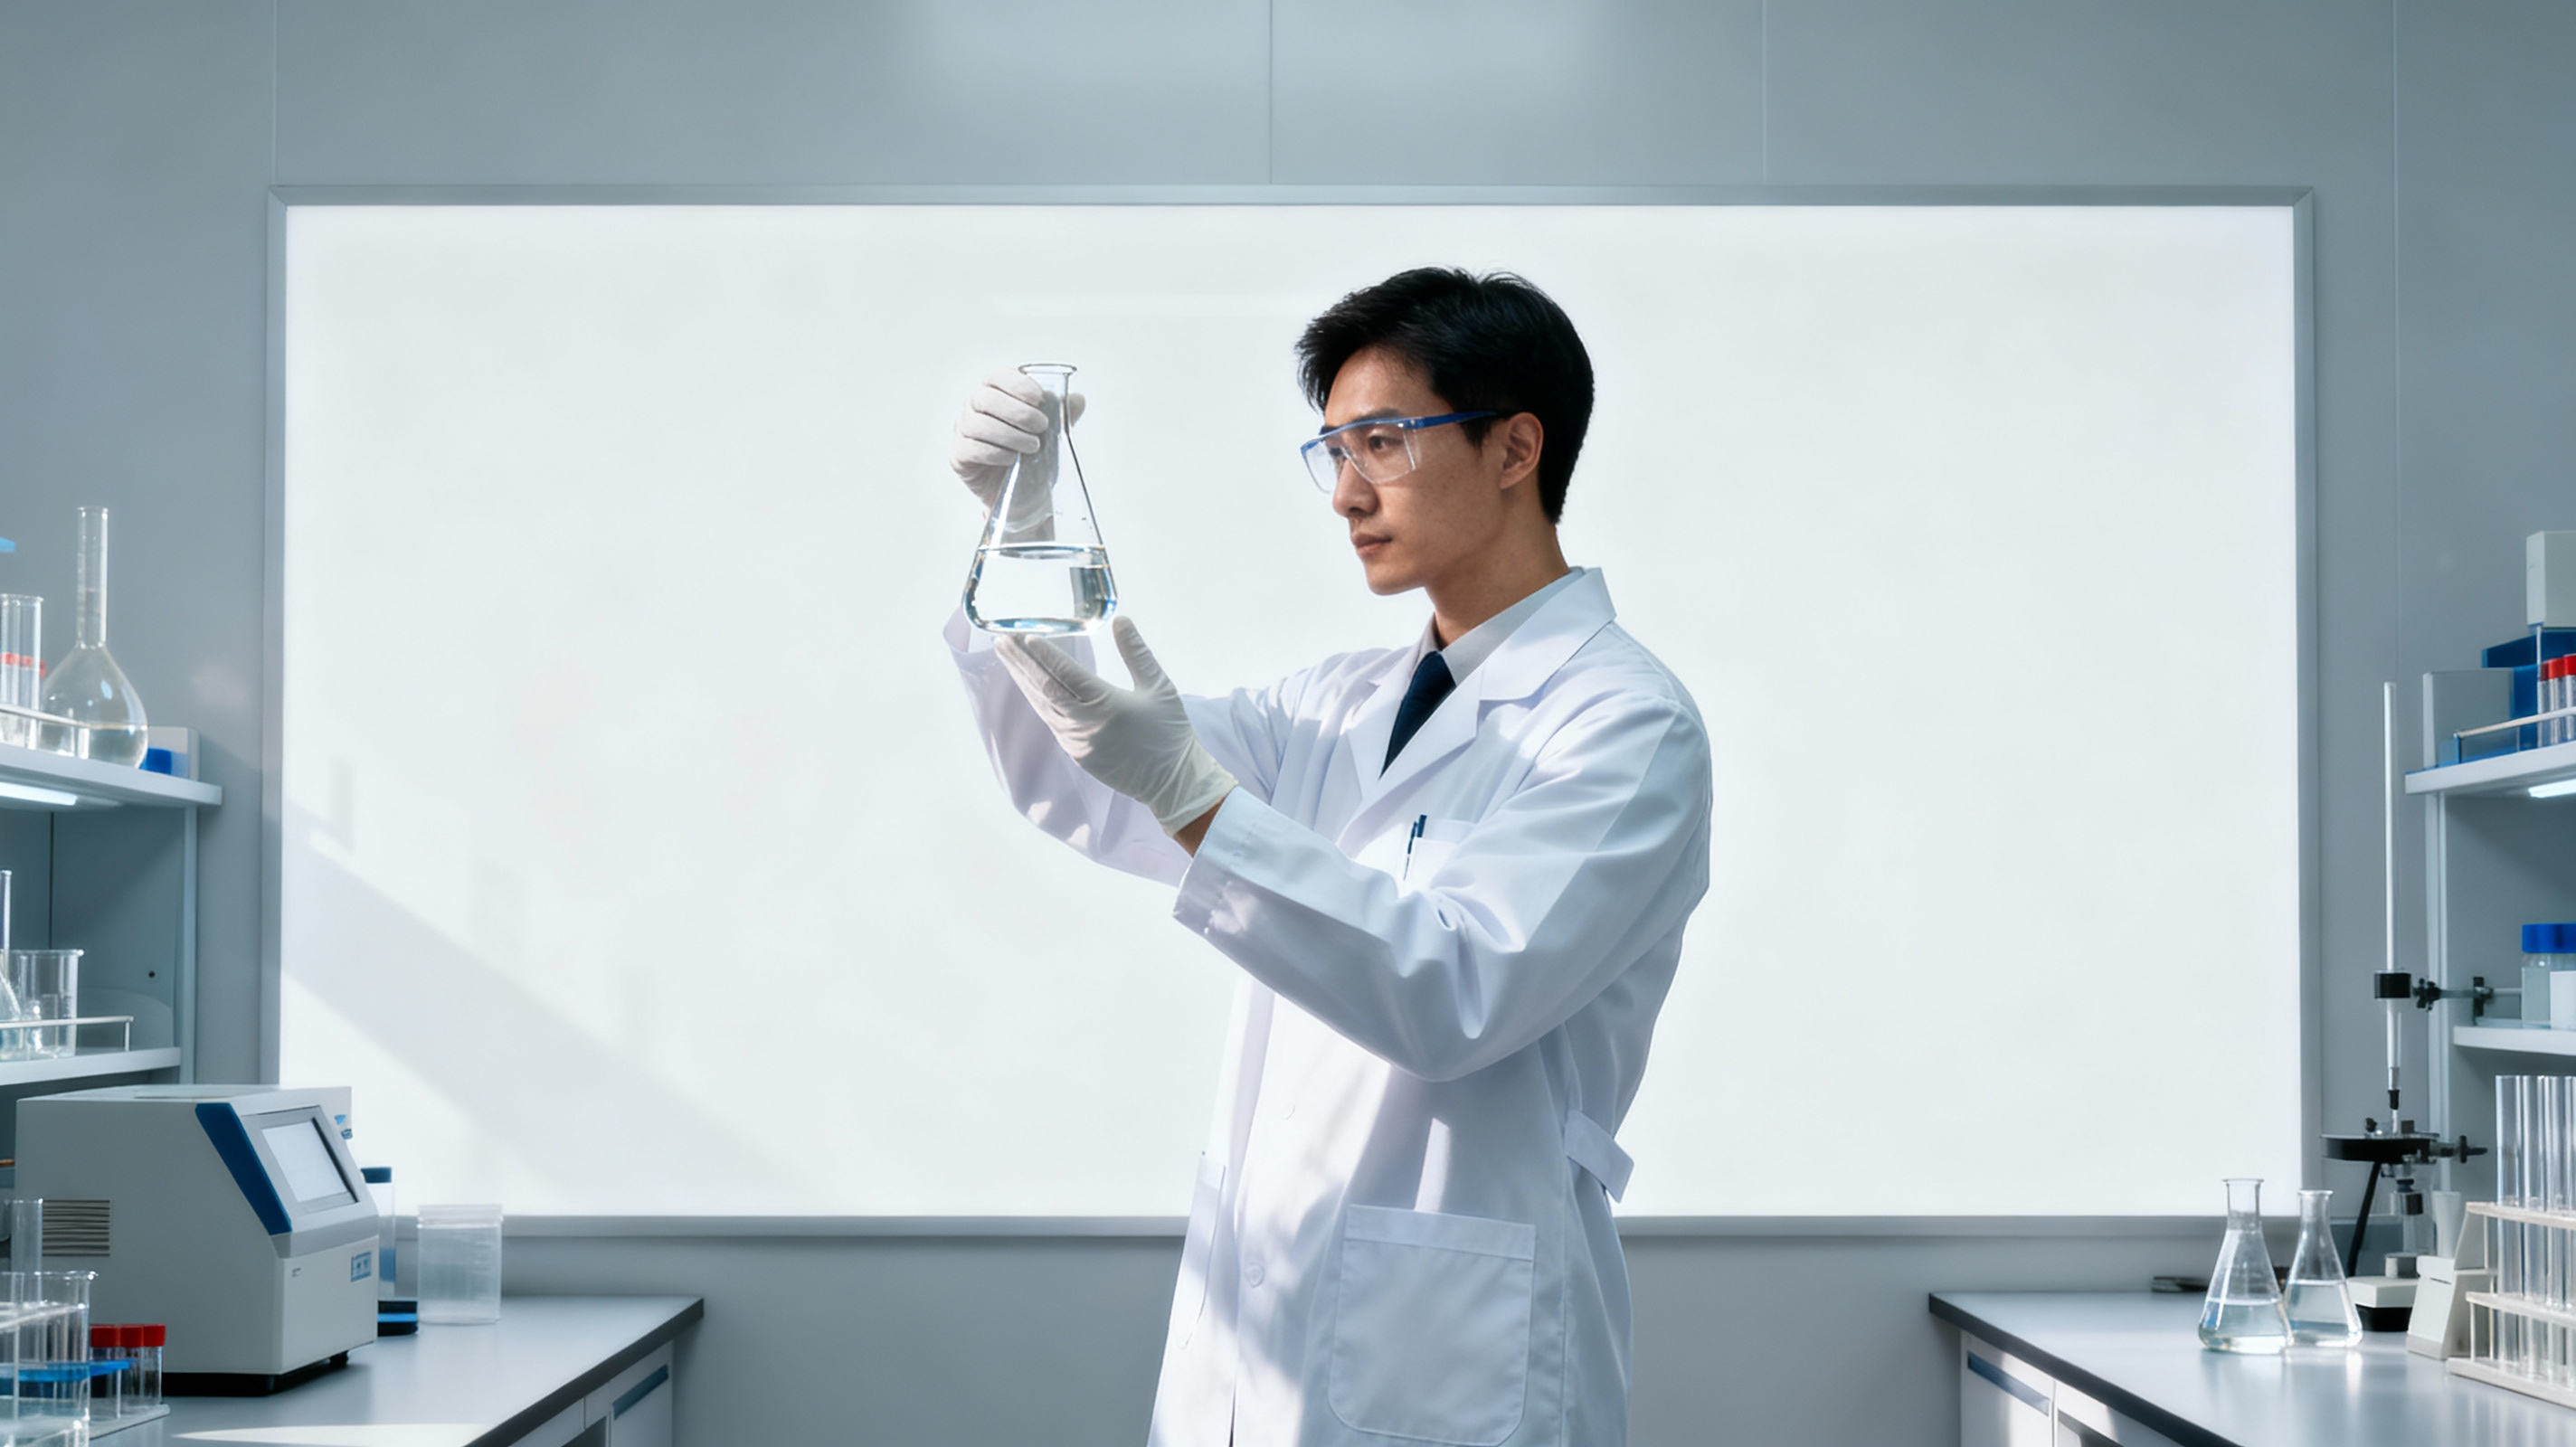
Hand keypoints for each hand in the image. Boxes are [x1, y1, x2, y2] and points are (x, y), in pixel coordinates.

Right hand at [949, 366, 1087, 514]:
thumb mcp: (1050, 434)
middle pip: (985, 398)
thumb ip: (1061, 415)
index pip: (996, 377)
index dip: (1016, 383)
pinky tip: (1012, 459)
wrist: (1019, 495)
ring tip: (1032, 447)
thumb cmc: (1030, 456)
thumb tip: (1077, 400)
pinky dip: (995, 452)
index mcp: (993, 394)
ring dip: (1009, 434)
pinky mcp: (959, 456)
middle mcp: (973, 409)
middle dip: (1017, 412)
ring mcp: (962, 431)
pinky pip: (972, 448)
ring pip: (978, 423)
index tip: (1038, 398)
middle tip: (1041, 426)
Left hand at [994, 616, 1235, 836]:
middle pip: (1044, 688)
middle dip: (1021, 663)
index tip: (1025, 637)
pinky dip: (1038, 700)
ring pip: (1043, 706)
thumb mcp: (1159, 686)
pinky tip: (1029, 685)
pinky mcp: (1077, 754)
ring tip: (1008, 657)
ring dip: (1023, 680)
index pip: (1067, 674)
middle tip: (1001, 641)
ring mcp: (1077, 742)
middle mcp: (1085, 724)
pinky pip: (1051, 722)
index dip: (1045, 654)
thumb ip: (1136, 652)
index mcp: (1107, 705)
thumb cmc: (1169, 732)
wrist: (1172, 782)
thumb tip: (1121, 620)